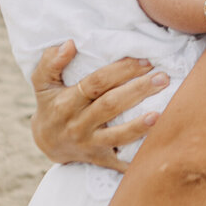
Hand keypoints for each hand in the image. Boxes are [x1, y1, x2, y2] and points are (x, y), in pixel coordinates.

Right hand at [29, 42, 168, 170]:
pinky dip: (138, 159)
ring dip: (140, 125)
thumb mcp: (42, 83)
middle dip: (138, 90)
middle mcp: (78, 124)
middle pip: (111, 105)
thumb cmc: (50, 105)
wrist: (47, 142)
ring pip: (118, 135)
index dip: (121, 71)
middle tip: (163, 78)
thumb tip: (70, 43)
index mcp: (67, 102)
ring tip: (161, 114)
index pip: (97, 83)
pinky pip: (121, 161)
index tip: (145, 61)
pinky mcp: (100, 159)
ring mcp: (90, 144)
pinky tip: (156, 147)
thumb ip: (50, 62)